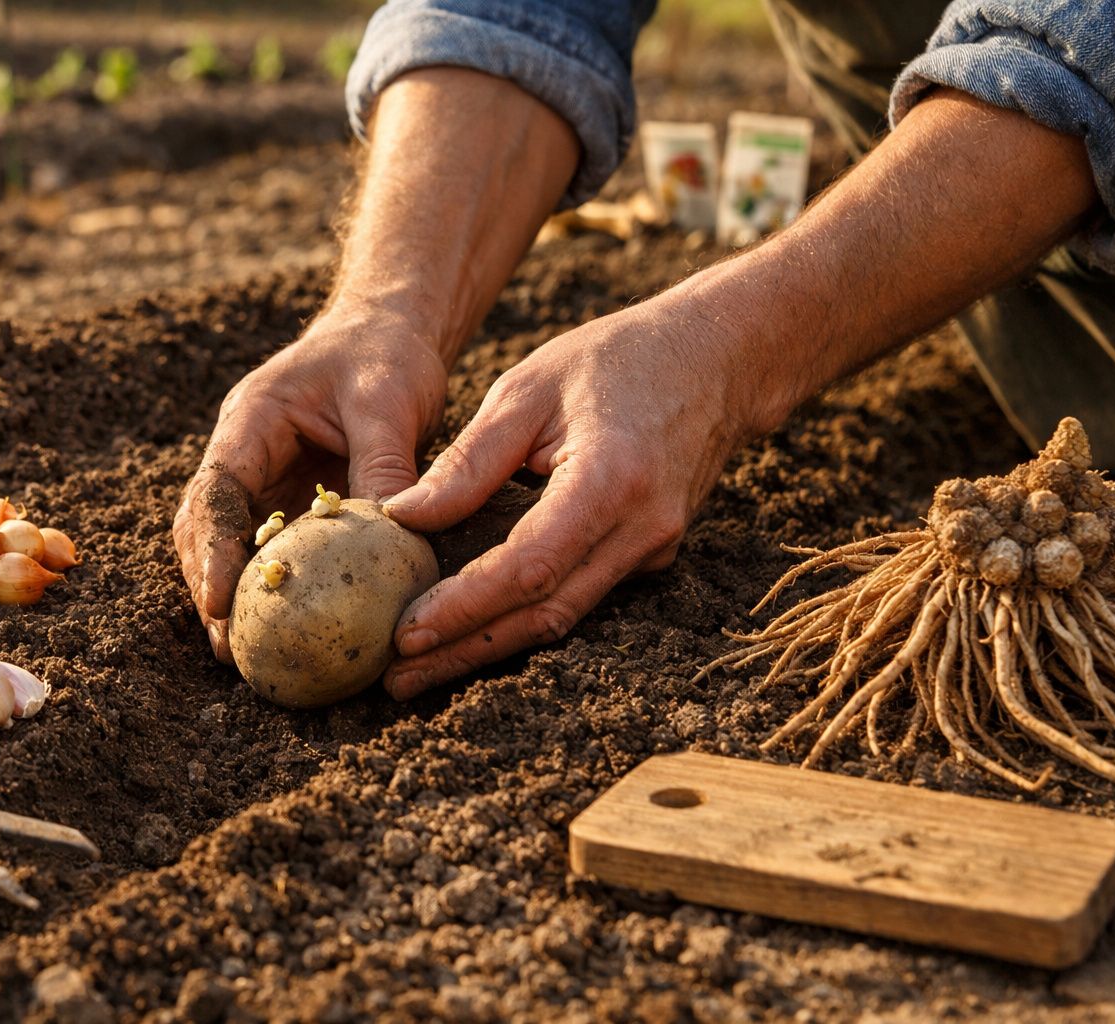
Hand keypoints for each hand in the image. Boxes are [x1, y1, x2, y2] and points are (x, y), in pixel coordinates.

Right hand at [173, 303, 448, 660]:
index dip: (210, 550)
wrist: (391, 333)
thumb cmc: (386, 354)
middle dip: (208, 587)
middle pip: (203, 527)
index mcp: (252, 420)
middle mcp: (245, 453)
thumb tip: (393, 538)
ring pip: (227, 543)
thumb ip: (384, 464)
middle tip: (228, 647)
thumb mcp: (389, 401)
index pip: (216, 491)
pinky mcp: (289, 499)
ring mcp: (263, 478)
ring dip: (232, 594)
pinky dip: (271, 585)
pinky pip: (270, 547)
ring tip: (244, 655)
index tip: (218, 601)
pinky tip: (287, 629)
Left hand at [380, 296, 757, 698]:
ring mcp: (655, 547)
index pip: (528, 569)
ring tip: (422, 666)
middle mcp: (642, 528)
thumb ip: (468, 461)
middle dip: (466, 651)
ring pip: (564, 616)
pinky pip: (581, 595)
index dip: (464, 609)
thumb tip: (402, 517)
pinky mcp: (651, 553)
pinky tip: (474, 625)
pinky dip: (524, 614)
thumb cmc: (616, 358)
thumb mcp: (527, 389)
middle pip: (544, 614)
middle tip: (397, 678)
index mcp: (609, 480)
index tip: (405, 634)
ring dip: (491, 646)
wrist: (717, 357)